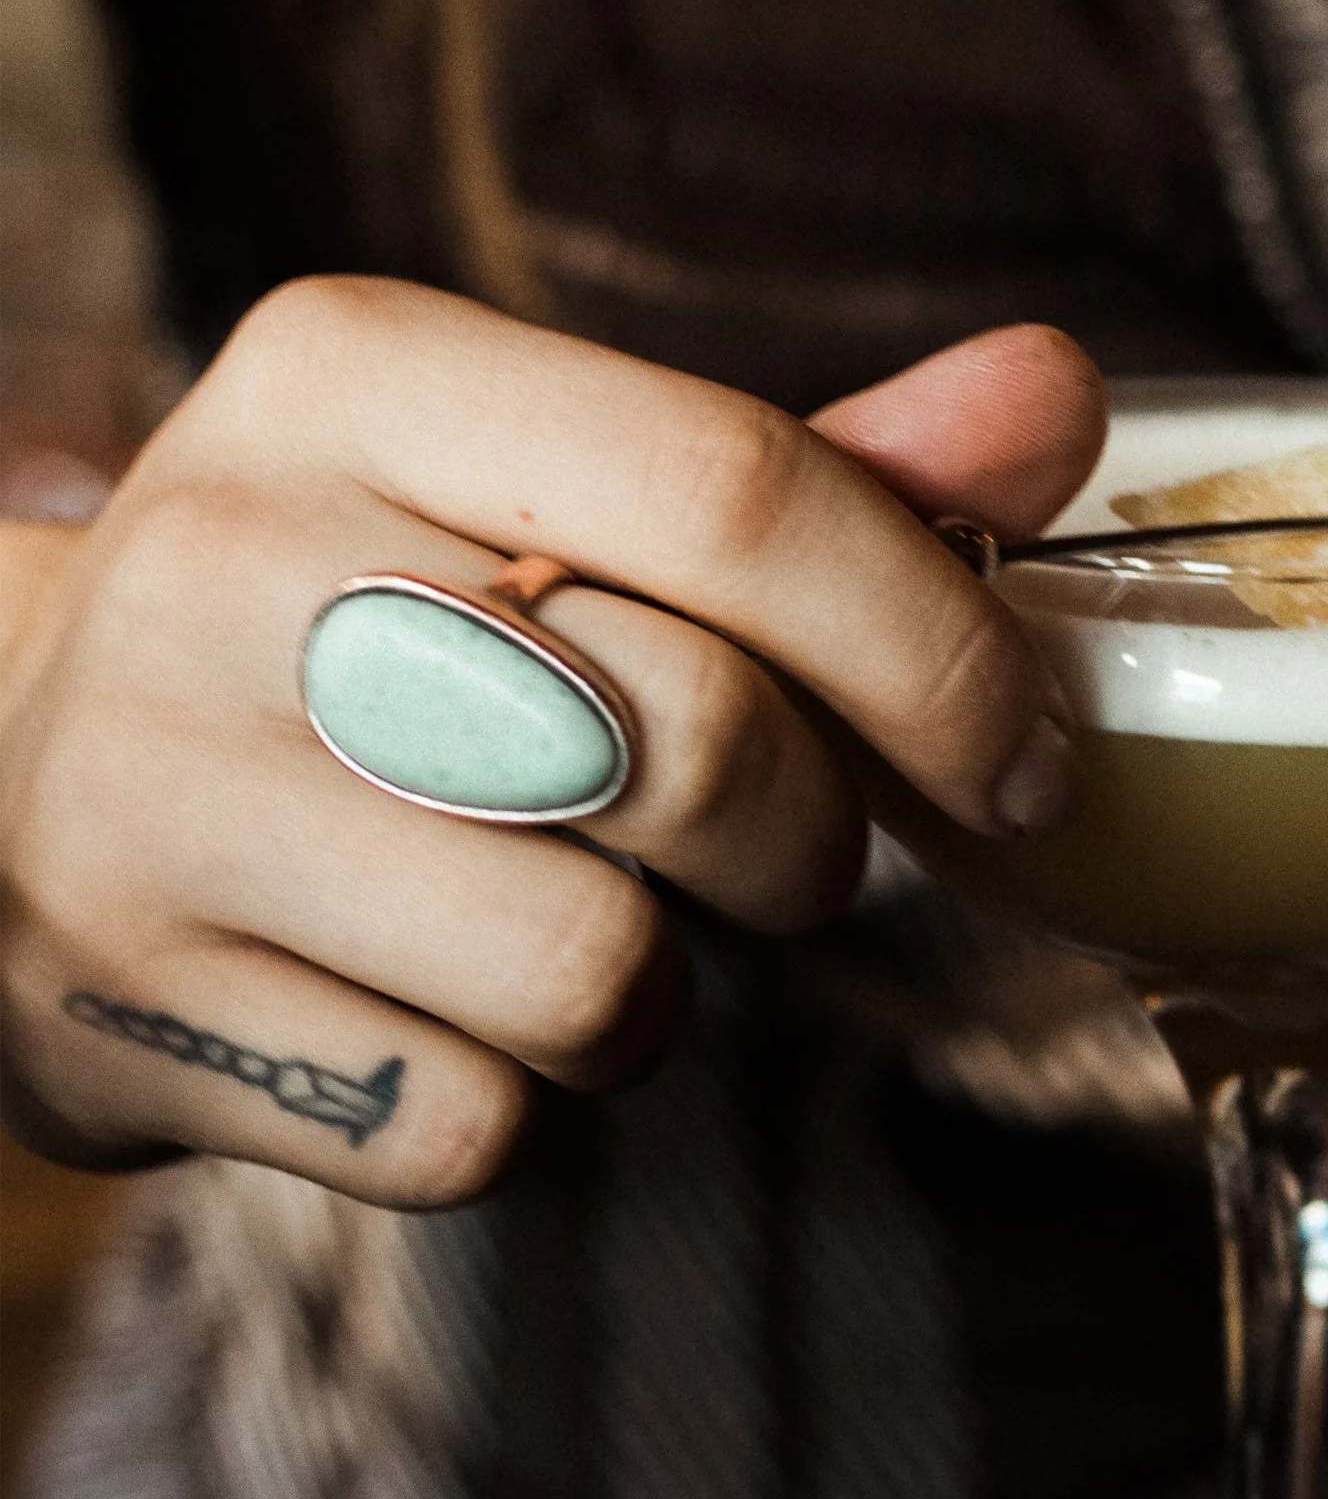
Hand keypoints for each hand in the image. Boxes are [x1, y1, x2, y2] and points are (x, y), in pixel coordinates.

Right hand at [0, 283, 1103, 1200]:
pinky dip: (518, 1099)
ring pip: (599, 972)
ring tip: (570, 912)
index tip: (1024, 758)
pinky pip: (475, 1126)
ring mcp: (144, 798)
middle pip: (699, 743)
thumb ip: (809, 471)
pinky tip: (432, 1002)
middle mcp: (223, 559)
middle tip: (768, 840)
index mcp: (352, 373)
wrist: (6, 757)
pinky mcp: (119, 1018)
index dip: (938, 644)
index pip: (736, 487)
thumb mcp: (541, 488)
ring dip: (661, 987)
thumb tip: (1053, 400)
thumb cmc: (358, 614)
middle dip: (808, 836)